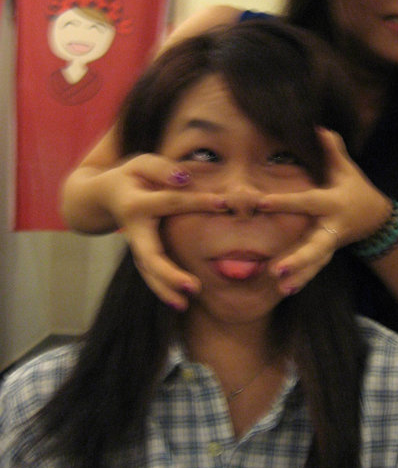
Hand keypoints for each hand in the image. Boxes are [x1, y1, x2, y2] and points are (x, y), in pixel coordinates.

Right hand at [100, 153, 225, 309]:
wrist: (104, 195)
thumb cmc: (132, 176)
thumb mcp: (142, 163)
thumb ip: (162, 169)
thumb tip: (184, 179)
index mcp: (136, 204)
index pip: (171, 202)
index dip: (197, 201)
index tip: (223, 203)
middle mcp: (134, 230)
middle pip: (149, 255)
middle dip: (169, 273)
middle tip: (192, 287)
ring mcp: (136, 246)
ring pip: (148, 272)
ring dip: (164, 289)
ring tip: (184, 304)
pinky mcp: (141, 255)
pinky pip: (151, 275)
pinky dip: (163, 289)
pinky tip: (180, 302)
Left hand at [258, 129, 390, 293]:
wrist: (375, 219)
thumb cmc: (354, 188)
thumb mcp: (345, 168)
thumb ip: (331, 148)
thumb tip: (316, 125)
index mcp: (332, 203)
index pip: (306, 202)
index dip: (284, 202)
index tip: (260, 202)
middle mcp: (331, 227)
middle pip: (315, 245)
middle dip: (298, 259)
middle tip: (277, 271)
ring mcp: (329, 244)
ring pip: (315, 263)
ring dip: (300, 276)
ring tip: (282, 288)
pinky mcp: (326, 255)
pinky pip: (314, 269)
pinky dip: (302, 280)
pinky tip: (284, 292)